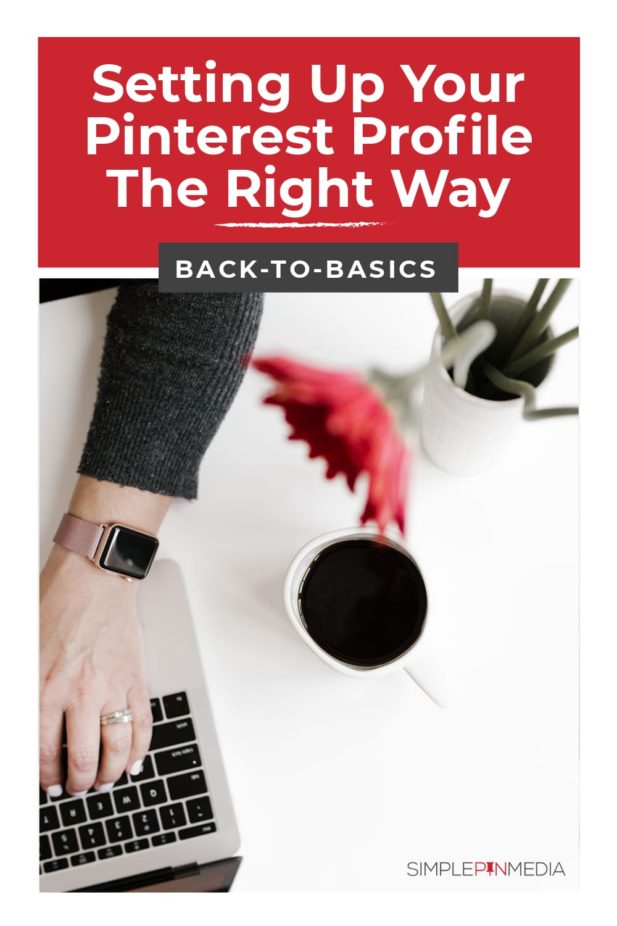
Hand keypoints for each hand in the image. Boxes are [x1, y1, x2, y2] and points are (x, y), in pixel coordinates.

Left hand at [39, 476, 170, 795]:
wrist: (94, 577)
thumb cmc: (58, 604)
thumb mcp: (26, 650)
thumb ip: (28, 691)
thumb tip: (31, 727)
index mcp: (43, 688)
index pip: (42, 752)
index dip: (45, 776)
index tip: (48, 784)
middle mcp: (77, 693)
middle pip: (81, 760)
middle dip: (79, 783)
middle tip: (77, 787)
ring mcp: (110, 688)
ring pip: (114, 749)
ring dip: (110, 773)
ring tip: (106, 780)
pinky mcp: (134, 679)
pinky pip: (142, 724)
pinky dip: (139, 749)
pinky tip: (133, 759)